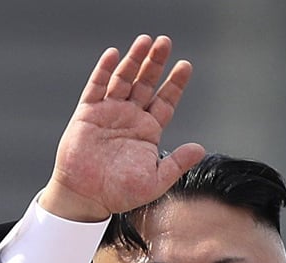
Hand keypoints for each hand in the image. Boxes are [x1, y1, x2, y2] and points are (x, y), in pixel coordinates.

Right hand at [40, 35, 205, 221]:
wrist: (86, 198)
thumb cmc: (120, 193)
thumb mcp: (155, 181)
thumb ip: (177, 164)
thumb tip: (200, 149)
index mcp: (148, 131)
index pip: (165, 101)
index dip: (175, 83)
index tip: (185, 66)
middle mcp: (129, 118)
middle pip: (146, 83)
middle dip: (155, 63)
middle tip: (165, 42)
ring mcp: (108, 113)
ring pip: (123, 79)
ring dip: (133, 60)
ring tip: (145, 41)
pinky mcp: (88, 114)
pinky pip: (96, 87)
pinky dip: (104, 71)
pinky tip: (114, 55)